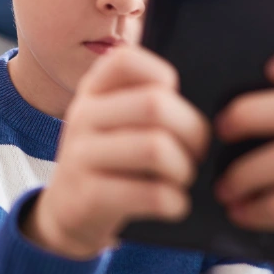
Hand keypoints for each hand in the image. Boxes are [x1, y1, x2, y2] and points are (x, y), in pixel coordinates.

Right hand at [25, 48, 210, 259]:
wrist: (68, 212)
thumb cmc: (110, 160)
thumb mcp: (112, 121)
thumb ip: (144, 100)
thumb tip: (205, 108)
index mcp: (93, 90)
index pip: (125, 60)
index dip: (160, 74)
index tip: (173, 101)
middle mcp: (82, 116)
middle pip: (154, 105)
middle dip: (193, 132)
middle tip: (197, 152)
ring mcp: (81, 156)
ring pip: (156, 148)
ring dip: (184, 169)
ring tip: (182, 178)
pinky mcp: (88, 196)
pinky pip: (152, 194)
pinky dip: (176, 202)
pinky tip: (174, 204)